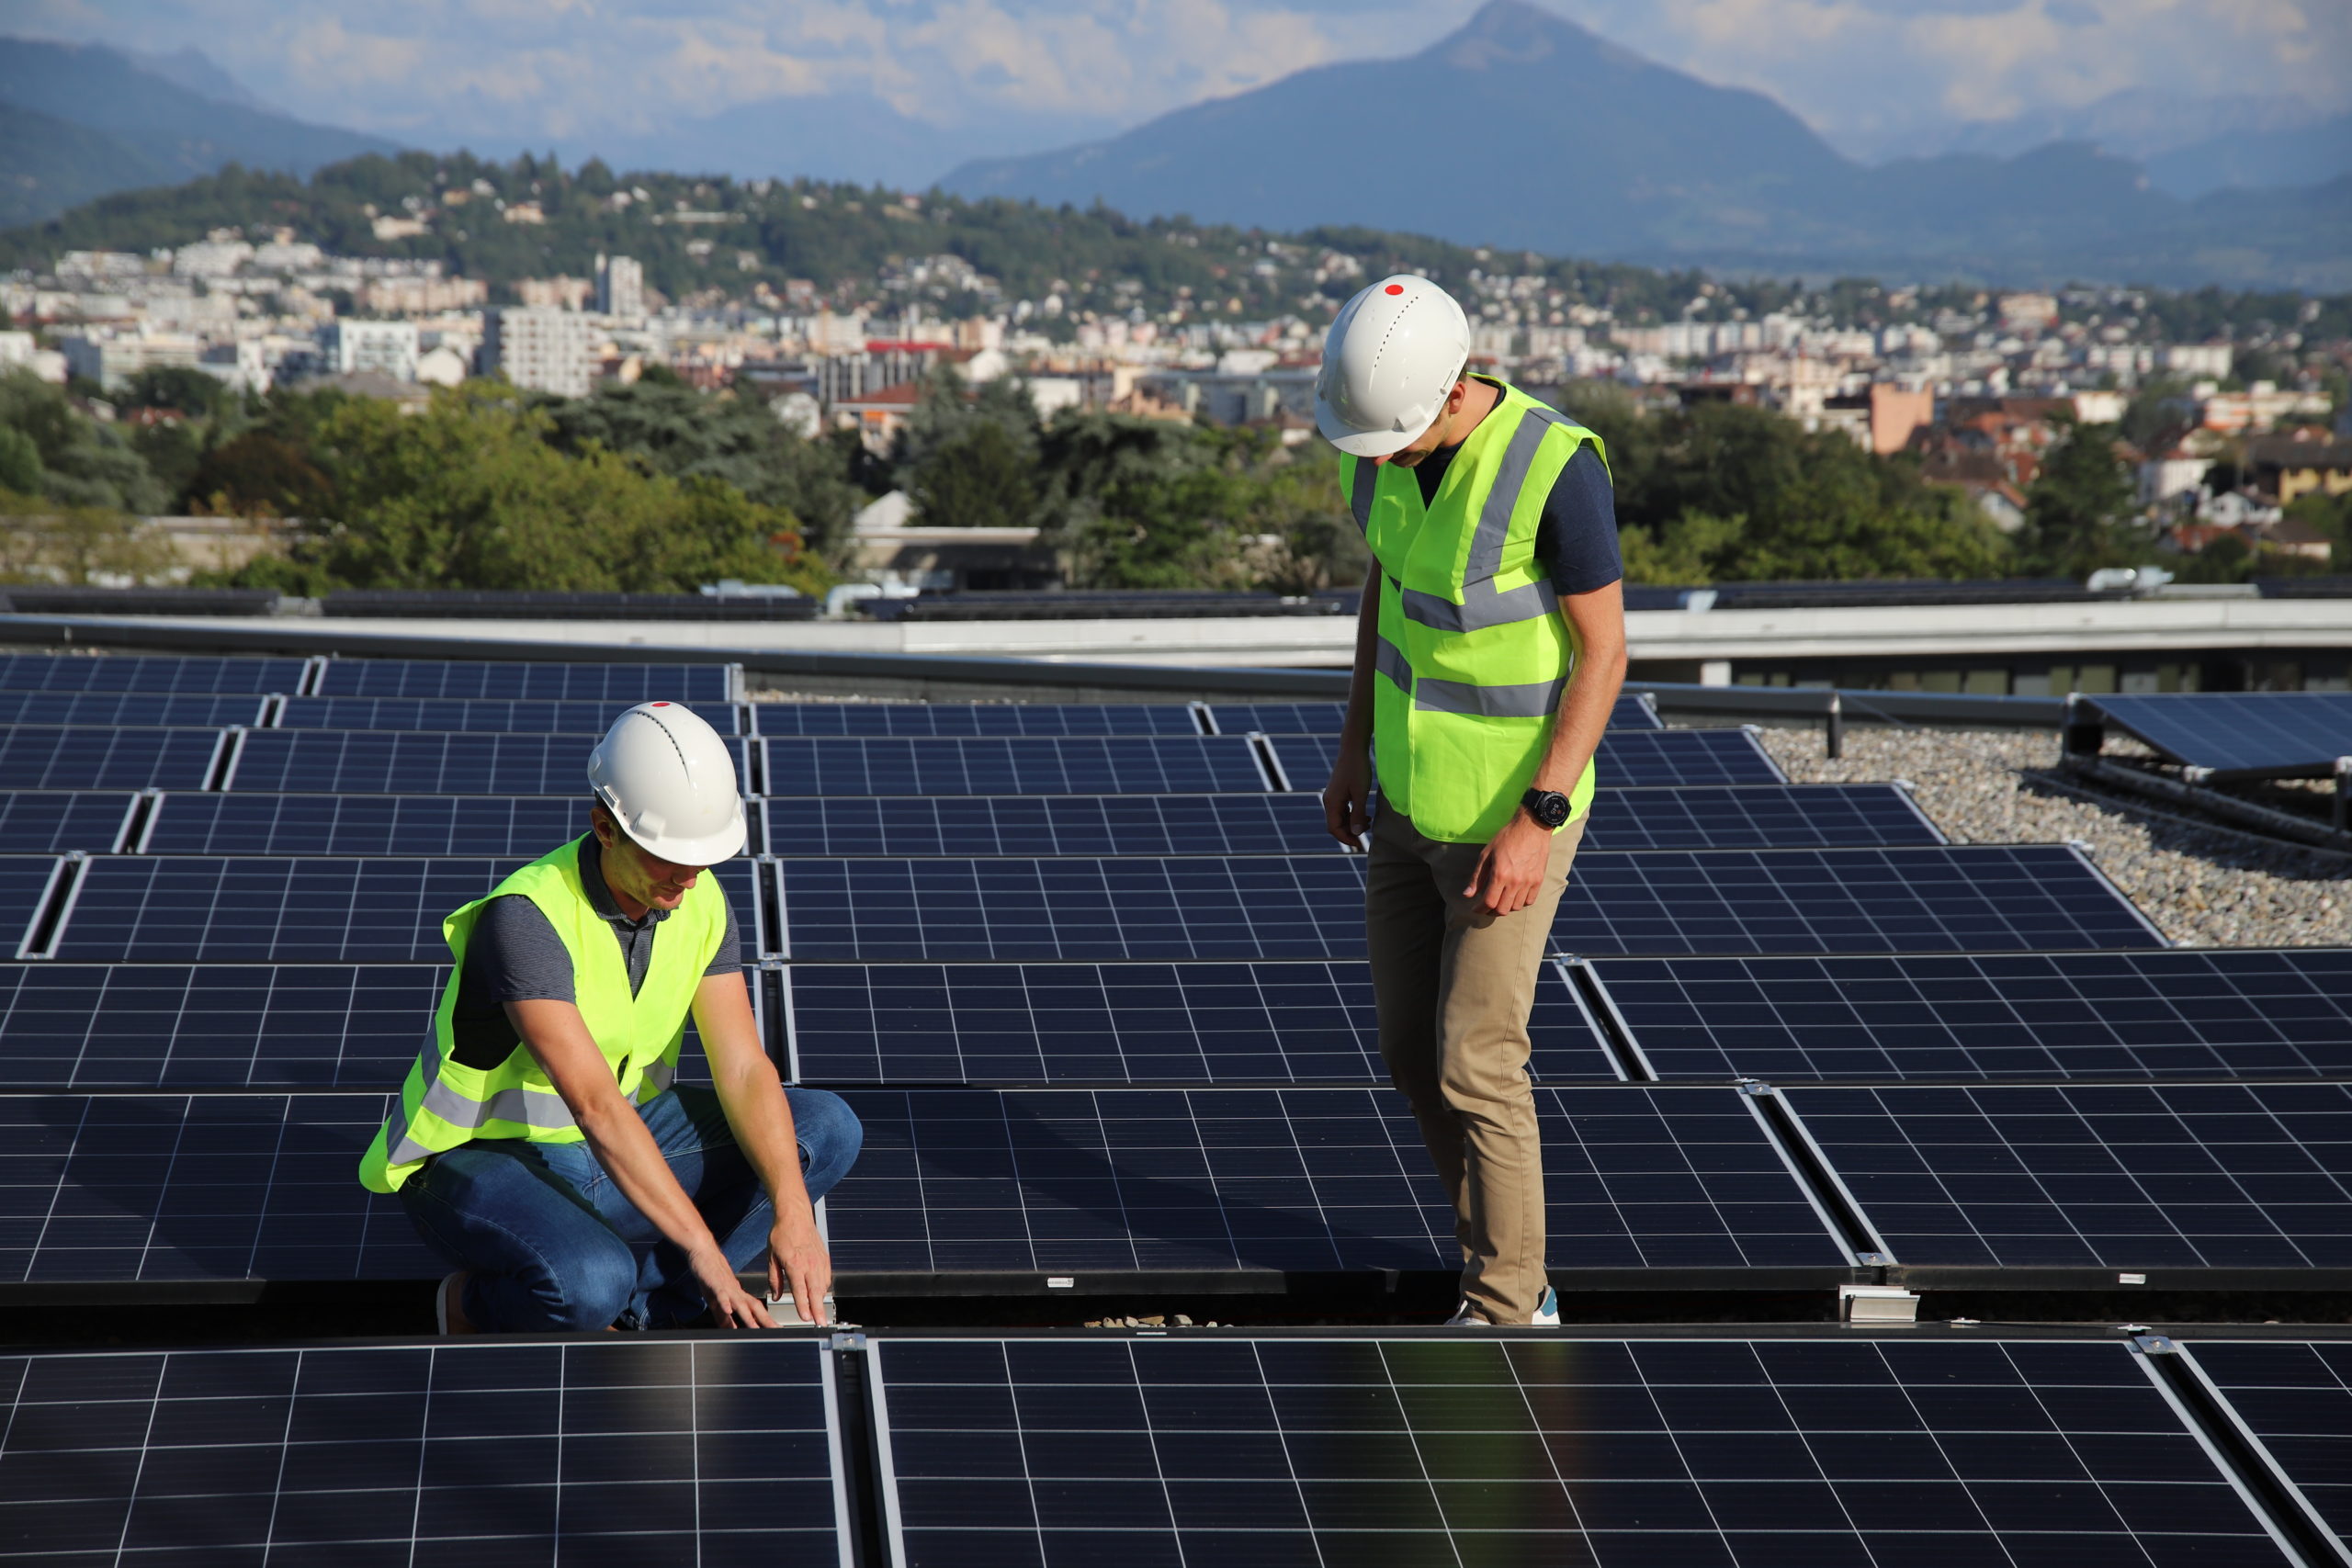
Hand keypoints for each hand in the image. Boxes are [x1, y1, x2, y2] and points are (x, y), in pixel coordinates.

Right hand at [691, 1244, 777, 1328]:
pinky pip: (721, 1294)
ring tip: (755, 1328)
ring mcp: (727, 1288)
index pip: (756, 1310)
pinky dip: (724, 1302)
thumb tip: (732, 1329)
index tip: (777, 1330)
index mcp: (739, 1296)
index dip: (767, 1320)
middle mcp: (736, 1292)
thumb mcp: (717, 1300)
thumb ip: (724, 1316)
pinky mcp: (715, 1284)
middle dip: (765, 1320)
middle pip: (754, 1307)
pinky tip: (728, 1310)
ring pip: (740, 1303)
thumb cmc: (712, 1275)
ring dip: (747, 1316)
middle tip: (776, 1330)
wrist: (704, 1252)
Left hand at [766, 1208, 832, 1325]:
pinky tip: (818, 1294)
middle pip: (816, 1291)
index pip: (799, 1289)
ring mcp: (819, 1261)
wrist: (796, 1215)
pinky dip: (823, 1288)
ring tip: (818, 1314)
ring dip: (820, 1300)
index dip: (802, 1305)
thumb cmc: (781, 1234)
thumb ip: (774, 1278)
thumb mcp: (771, 1257)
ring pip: (822, 1286)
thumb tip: (775, 1296)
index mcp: (794, 1263)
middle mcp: (809, 1263)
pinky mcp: (825, 1258)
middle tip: (821, 1324)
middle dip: (818, 1310)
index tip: (805, 1318)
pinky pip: (826, 1278)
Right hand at [1321, 748, 1372, 849]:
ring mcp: (1333, 796)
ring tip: (1368, 824)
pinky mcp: (1339, 792)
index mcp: (1332, 802)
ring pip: (1340, 818)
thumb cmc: (1358, 768)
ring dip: (1352, 824)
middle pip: (1336, 825)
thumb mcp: (1361, 793)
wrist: (1353, 748)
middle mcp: (1329, 801)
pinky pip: (1343, 810)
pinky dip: (1352, 816)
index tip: (1360, 845)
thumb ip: (1358, 814)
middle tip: (1366, 836)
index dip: (1346, 839)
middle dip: (1350, 833)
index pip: (1334, 829)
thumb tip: (1355, 833)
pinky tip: (1365, 815)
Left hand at [1463, 812, 1551, 916]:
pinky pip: (1529, 901)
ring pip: (1516, 907)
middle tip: (1486, 906)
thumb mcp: (1486, 854)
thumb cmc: (1506, 838)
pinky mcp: (1538, 880)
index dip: (1480, 909)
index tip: (1475, 909)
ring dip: (1506, 907)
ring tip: (1500, 900)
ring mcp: (1529, 882)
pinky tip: (1514, 896)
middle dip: (1491, 911)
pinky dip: (1520, 903)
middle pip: (1502, 909)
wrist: (1532, 827)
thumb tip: (1467, 895)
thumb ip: (1477, 877)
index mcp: (1500, 874)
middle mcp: (1515, 881)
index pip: (1489, 902)